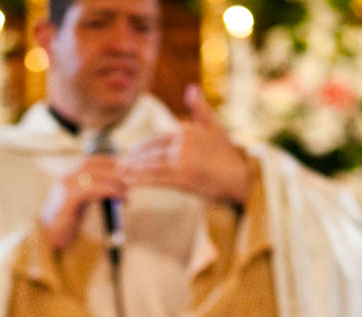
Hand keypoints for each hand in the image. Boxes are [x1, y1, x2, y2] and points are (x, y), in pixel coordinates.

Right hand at [39, 155, 126, 250]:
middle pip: (94, 165)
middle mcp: (65, 179)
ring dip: (115, 182)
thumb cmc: (65, 225)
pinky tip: (120, 198)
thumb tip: (110, 188)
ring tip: (126, 193)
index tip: (124, 168)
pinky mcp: (69, 199)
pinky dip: (110, 191)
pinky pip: (93, 189)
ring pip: (95, 176)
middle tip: (130, 179)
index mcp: (67, 178)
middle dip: (114, 170)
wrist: (48, 240)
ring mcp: (65, 187)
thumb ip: (90, 193)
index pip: (89, 161)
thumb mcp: (79, 204)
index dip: (108, 161)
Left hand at [120, 84, 249, 205]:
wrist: (243, 178)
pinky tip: (128, 183)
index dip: (141, 148)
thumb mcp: (215, 126)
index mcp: (186, 132)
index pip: (156, 140)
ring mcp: (182, 161)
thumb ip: (199, 108)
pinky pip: (156, 179)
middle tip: (118, 166)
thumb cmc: (229, 155)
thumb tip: (191, 88)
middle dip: (133, 160)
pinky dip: (140, 180)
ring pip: (149, 166)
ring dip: (131, 171)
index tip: (130, 154)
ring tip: (118, 175)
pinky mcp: (184, 179)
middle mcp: (182, 144)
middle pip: (149, 153)